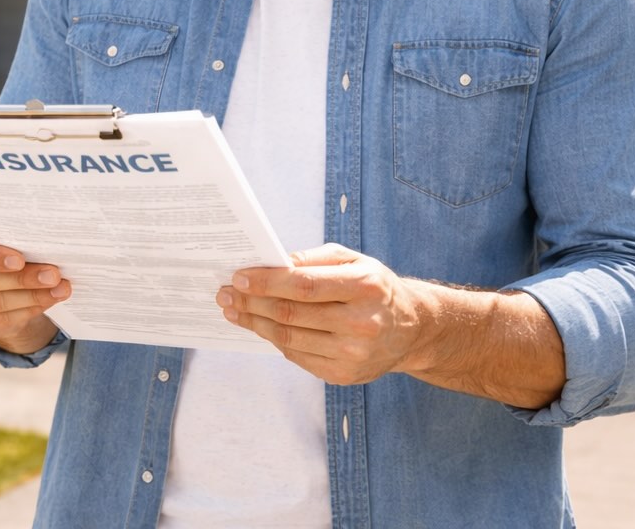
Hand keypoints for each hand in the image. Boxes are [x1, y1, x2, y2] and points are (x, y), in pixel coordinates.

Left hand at [218, 242, 423, 385]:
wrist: (409, 330)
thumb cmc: (373, 287)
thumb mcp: (353, 260)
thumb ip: (314, 259)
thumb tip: (274, 263)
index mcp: (364, 287)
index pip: (304, 285)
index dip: (266, 282)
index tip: (239, 277)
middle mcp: (361, 323)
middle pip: (291, 313)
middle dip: (251, 302)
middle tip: (225, 294)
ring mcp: (353, 354)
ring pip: (288, 338)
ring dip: (254, 323)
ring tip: (233, 310)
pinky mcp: (343, 375)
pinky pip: (297, 356)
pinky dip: (273, 340)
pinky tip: (259, 326)